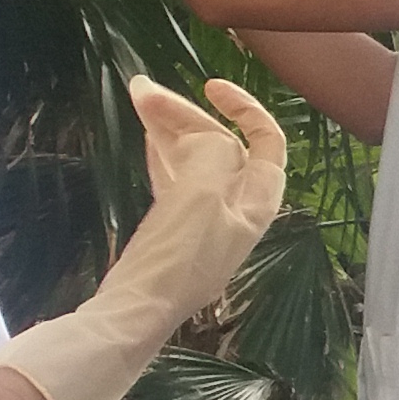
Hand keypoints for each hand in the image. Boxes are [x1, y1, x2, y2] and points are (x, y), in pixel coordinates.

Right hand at [0, 76, 288, 399]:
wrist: (132, 314)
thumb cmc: (174, 258)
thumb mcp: (200, 196)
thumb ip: (210, 155)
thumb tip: (204, 135)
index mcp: (255, 203)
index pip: (266, 143)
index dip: (245, 109)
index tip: (210, 84)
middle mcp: (236, 212)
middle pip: (222, 148)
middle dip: (189, 114)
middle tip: (143, 90)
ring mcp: (203, 224)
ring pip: (193, 161)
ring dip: (169, 128)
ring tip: (137, 97)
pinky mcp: (173, 235)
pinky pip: (174, 180)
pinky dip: (162, 152)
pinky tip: (146, 135)